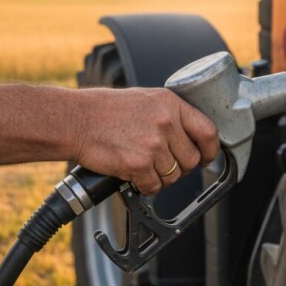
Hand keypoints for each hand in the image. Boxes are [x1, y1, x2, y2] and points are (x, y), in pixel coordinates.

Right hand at [71, 87, 218, 194]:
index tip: (206, 156)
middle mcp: (166, 123)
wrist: (75, 120)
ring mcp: (152, 144)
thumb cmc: (105, 109)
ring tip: (143, 165)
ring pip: (173, 176)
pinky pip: (154, 186)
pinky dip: (145, 186)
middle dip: (180, 167)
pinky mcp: (138, 164)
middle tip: (163, 163)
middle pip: (190, 159)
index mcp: (170, 104)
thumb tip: (190, 136)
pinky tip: (134, 174)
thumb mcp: (145, 99)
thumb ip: (169, 114)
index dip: (210, 149)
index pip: (207, 131)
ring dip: (160, 177)